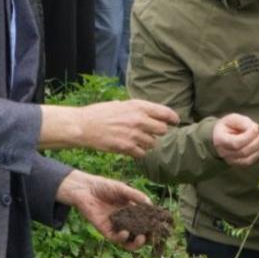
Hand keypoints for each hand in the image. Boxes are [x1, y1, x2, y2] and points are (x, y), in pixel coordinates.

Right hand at [40, 99, 178, 157]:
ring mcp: (133, 134)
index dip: (173, 118)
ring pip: (153, 143)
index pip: (165, 113)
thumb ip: (137, 109)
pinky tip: (131, 148)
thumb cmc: (100, 113)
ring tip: (138, 140)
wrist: (83, 126)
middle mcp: (139, 119)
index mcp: (138, 106)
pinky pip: (142, 153)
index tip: (175, 121)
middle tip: (152, 133)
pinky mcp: (126, 147)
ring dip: (148, 143)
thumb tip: (151, 113)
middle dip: (159, 132)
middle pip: (162, 130)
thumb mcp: (121, 104)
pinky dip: (139, 152)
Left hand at [56, 170, 150, 250]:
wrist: (85, 189)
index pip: (146, 221)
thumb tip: (150, 204)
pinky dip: (122, 238)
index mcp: (132, 210)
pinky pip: (115, 239)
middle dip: (148, 237)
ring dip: (137, 243)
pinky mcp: (105, 230)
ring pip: (129, 241)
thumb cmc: (104, 186)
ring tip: (142, 238)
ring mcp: (116, 226)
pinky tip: (125, 232)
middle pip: (139, 233)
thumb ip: (136, 196)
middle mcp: (125, 221)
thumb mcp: (123, 189)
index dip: (154, 225)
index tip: (161, 226)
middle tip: (153, 236)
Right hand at [213, 113, 258, 166]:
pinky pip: (251, 162)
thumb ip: (243, 122)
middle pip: (244, 152)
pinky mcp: (239, 164)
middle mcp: (224, 153)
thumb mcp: (233, 118)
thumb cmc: (228, 125)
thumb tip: (256, 129)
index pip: (235, 143)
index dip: (248, 136)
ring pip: (248, 159)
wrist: (221, 136)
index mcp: (220, 140)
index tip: (256, 127)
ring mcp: (231, 161)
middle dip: (258, 142)